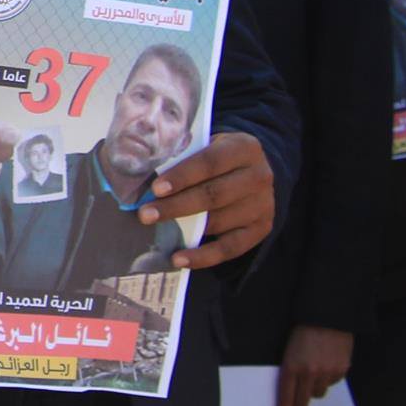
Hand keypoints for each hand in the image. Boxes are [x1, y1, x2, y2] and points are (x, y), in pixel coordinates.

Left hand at [136, 131, 273, 269]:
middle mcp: (259, 176)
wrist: (251, 173)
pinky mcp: (261, 229)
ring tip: (155, 233)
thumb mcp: (205, 146)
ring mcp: (263, 205)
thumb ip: (182, 158)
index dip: (182, 176)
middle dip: (176, 205)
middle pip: (214, 194)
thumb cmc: (215, 158)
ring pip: (219, 221)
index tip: (156, 189)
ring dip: (185, 230)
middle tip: (146, 214)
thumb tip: (142, 180)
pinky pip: (230, 248)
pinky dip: (203, 256)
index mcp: (244, 148)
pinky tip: (179, 259)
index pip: (210, 162)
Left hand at [276, 325, 351, 405]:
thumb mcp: (289, 349)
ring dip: (314, 390)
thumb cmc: (302, 332)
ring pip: (319, 392)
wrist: (328, 317)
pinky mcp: (342, 369)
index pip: (286, 395)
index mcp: (292, 366)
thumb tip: (293, 390)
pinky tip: (326, 366)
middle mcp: (310, 372)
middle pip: (303, 400)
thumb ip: (291, 369)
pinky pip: (333, 382)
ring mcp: (327, 372)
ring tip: (313, 377)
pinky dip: (328, 378)